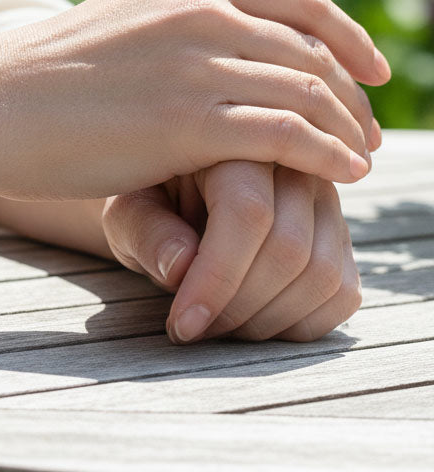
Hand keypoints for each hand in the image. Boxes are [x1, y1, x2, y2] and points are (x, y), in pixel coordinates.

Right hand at [0, 0, 388, 201]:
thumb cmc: (43, 77)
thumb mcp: (122, 24)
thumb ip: (179, 28)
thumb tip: (226, 50)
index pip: (301, 2)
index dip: (350, 38)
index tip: (373, 71)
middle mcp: (202, 9)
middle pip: (314, 51)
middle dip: (354, 94)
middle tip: (368, 130)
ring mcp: (197, 62)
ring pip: (310, 93)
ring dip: (348, 130)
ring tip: (360, 159)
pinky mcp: (189, 121)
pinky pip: (290, 137)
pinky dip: (329, 155)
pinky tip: (345, 175)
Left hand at [102, 160, 363, 343]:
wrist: (171, 198)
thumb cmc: (146, 202)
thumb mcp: (128, 212)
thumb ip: (147, 233)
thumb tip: (181, 267)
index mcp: (234, 141)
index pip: (248, 211)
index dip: (217, 278)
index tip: (183, 326)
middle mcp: (291, 162)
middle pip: (289, 248)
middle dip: (237, 306)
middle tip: (192, 330)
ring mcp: (323, 199)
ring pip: (322, 275)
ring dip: (267, 321)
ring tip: (216, 327)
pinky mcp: (339, 236)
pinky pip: (342, 293)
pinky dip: (299, 325)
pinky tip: (250, 323)